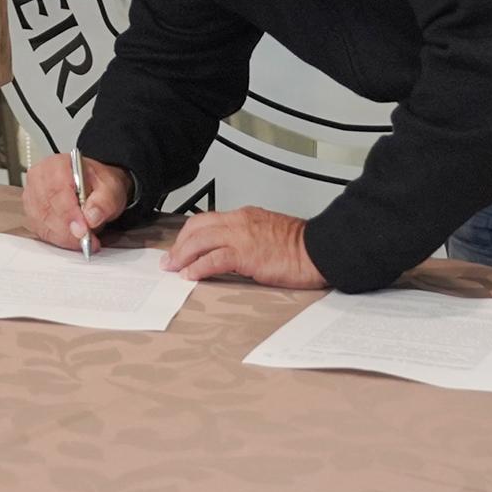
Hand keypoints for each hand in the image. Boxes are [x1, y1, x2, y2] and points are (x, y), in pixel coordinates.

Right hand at [22, 152, 128, 251]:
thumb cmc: (97, 184)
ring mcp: (32, 195)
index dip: (69, 212)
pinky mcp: (32, 213)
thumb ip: (104, 201)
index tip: (83, 229)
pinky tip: (72, 240)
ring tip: (84, 240)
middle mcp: (40, 178)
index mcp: (57, 165)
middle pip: (47, 208)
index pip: (57, 189)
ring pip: (42, 222)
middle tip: (87, 239)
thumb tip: (91, 217)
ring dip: (64, 236)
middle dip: (67, 229)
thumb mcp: (110, 187)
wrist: (93, 188)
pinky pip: (40, 231)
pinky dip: (58, 239)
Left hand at [163, 207, 325, 288]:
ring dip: (182, 256)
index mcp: (244, 216)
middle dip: (179, 244)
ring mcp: (241, 237)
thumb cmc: (301, 246)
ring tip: (174, 268)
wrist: (321, 249)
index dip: (189, 234)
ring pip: (200, 241)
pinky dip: (198, 267)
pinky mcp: (246, 254)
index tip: (181, 247)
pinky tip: (190, 275)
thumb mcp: (268, 232)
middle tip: (170, 260)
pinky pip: (213, 259)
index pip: (206, 219)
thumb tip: (233, 251)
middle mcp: (239, 221)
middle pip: (196, 227)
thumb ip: (249, 237)